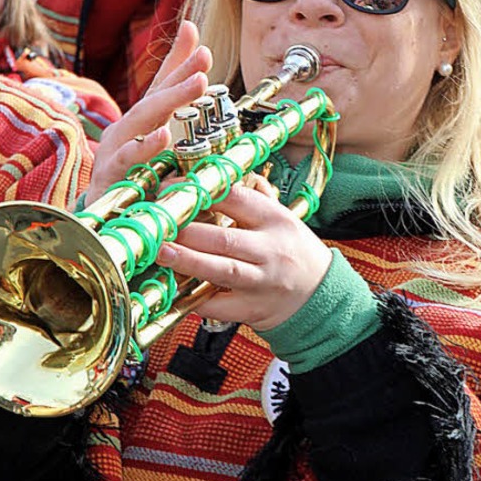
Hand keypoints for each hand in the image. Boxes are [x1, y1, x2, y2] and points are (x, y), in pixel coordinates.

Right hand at [86, 20, 211, 205]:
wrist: (100, 220)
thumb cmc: (131, 179)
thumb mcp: (158, 149)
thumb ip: (177, 120)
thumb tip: (201, 86)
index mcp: (140, 123)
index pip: (160, 86)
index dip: (178, 61)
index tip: (196, 35)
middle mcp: (125, 130)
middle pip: (154, 98)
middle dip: (180, 78)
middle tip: (206, 60)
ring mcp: (114, 151)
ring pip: (141, 121)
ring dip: (170, 101)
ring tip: (197, 85)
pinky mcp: (110, 176)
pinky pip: (128, 160)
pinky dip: (145, 148)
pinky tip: (163, 137)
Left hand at [156, 174, 332, 331]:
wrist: (322, 297)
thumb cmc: (296, 253)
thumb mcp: (285, 218)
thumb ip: (256, 196)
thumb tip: (228, 171)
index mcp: (276, 220)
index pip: (236, 199)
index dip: (202, 192)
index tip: (173, 190)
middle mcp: (270, 250)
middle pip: (224, 238)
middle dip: (187, 231)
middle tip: (158, 224)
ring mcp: (262, 282)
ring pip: (221, 270)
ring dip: (187, 261)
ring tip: (161, 252)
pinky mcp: (253, 309)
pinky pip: (220, 305)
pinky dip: (196, 299)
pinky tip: (174, 291)